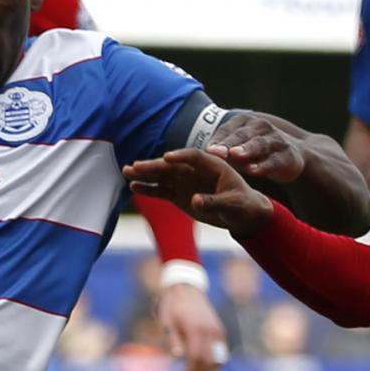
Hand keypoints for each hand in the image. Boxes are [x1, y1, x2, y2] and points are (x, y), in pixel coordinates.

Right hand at [125, 150, 274, 235]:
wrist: (242, 214)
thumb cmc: (242, 205)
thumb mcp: (232, 204)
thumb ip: (214, 202)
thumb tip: (195, 200)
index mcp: (212, 165)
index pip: (193, 156)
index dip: (180, 156)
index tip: (167, 158)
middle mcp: (195, 171)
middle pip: (172, 165)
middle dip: (154, 165)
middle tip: (135, 166)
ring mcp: (186, 182)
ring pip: (162, 176)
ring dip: (145, 174)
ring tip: (127, 171)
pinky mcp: (179, 195)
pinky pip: (161, 191)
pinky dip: (148, 189)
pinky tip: (134, 186)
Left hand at [153, 282, 227, 370]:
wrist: (186, 289)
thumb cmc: (172, 306)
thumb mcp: (168, 322)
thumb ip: (174, 339)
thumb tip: (177, 357)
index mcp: (196, 330)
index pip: (197, 360)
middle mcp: (210, 332)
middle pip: (209, 363)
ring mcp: (217, 332)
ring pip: (218, 361)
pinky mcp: (219, 332)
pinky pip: (220, 354)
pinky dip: (214, 366)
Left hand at [208, 112, 306, 184]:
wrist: (292, 157)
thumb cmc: (255, 152)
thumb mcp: (237, 147)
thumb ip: (220, 149)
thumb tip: (193, 156)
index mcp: (244, 122)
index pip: (227, 130)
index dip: (217, 140)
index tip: (207, 150)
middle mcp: (260, 127)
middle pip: (242, 135)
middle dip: (229, 144)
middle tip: (217, 152)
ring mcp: (275, 140)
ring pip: (259, 144)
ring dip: (247, 150)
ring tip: (236, 156)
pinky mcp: (287, 156)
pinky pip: (274, 160)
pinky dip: (264, 166)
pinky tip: (254, 171)